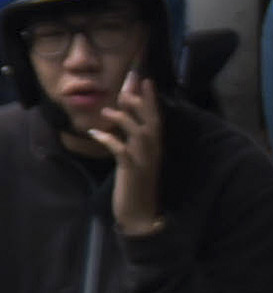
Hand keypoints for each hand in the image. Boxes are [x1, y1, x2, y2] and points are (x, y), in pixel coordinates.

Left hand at [98, 70, 163, 235]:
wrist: (141, 213)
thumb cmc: (137, 184)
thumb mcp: (137, 159)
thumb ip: (134, 140)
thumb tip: (125, 120)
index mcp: (156, 147)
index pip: (156, 118)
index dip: (151, 98)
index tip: (145, 79)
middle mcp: (154, 151)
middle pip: (151, 121)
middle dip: (141, 101)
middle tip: (130, 84)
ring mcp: (144, 161)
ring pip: (139, 133)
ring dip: (124, 119)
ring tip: (107, 110)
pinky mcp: (132, 171)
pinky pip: (122, 152)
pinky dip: (109, 141)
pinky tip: (95, 134)